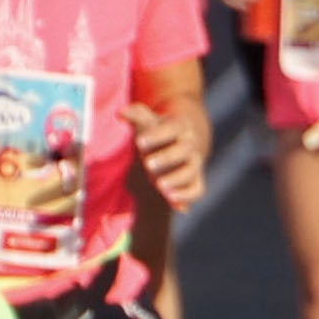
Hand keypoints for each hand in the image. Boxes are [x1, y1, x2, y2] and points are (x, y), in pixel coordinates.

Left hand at [128, 96, 206, 214]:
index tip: (138, 142)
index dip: (157, 135)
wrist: (179, 142)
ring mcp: (194, 163)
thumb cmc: (157, 131)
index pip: (173, 128)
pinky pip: (197, 190)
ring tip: (160, 186)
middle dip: (167, 157)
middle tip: (147, 164)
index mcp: (180, 126)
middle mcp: (191, 144)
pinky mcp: (195, 180)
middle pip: (185, 150)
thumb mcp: (147, 120)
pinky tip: (175, 205)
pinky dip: (187, 197)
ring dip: (177, 179)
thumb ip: (134, 114)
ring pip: (191, 171)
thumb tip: (120, 113)